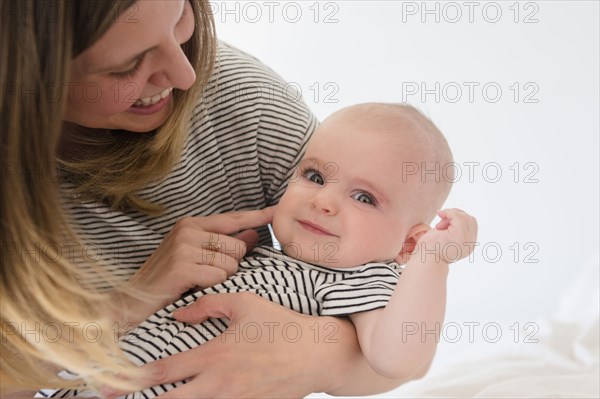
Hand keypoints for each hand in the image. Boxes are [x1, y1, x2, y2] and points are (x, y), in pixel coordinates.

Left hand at [104, 293, 350, 398]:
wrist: (317, 354)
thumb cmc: (280, 324)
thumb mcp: (244, 302)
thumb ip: (207, 305)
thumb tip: (178, 315)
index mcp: (214, 356)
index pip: (165, 371)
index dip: (133, 378)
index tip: (109, 382)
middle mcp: (218, 384)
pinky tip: (191, 396)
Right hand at [122, 207, 275, 321]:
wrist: (130, 301)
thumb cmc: (166, 280)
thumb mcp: (195, 256)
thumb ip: (225, 244)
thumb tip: (255, 234)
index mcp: (191, 224)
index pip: (233, 218)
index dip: (257, 216)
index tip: (277, 209)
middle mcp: (188, 230)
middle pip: (238, 246)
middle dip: (231, 264)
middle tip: (205, 273)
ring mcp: (184, 247)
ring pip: (231, 263)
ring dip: (220, 277)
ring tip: (197, 280)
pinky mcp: (183, 266)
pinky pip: (220, 276)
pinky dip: (212, 285)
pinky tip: (193, 287)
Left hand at [417, 208, 477, 263]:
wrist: (423, 259)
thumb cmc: (430, 248)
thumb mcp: (445, 236)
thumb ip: (454, 228)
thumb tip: (456, 213)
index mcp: (468, 245)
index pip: (471, 225)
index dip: (459, 219)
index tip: (443, 225)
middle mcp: (471, 244)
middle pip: (470, 219)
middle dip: (455, 216)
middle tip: (440, 225)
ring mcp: (466, 240)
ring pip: (465, 217)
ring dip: (450, 216)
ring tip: (439, 226)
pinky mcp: (459, 236)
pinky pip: (459, 217)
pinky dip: (449, 212)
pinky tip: (439, 214)